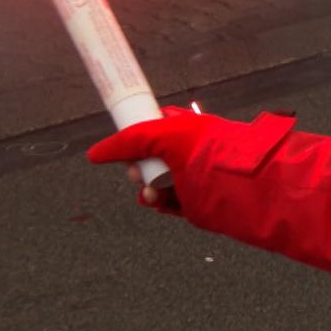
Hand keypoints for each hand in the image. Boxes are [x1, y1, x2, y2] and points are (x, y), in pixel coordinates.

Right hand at [87, 107, 214, 210]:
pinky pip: (166, 202)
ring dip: (146, 187)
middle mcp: (189, 152)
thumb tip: (95, 153)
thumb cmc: (206, 149)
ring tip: (150, 190)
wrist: (235, 182)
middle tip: (137, 172)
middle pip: (149, 159)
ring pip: (155, 182)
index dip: (136, 138)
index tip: (125, 147)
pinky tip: (157, 200)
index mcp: (186, 129)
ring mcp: (191, 176)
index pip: (153, 130)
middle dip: (137, 168)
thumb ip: (127, 141)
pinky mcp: (193, 200)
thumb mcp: (161, 135)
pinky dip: (158, 202)